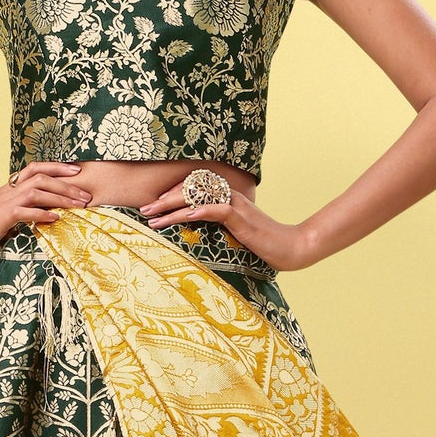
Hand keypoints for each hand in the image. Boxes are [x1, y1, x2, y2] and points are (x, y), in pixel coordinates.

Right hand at [0, 163, 90, 272]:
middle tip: (86, 193)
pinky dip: (42, 213)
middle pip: (40, 177)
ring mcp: (3, 203)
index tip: (77, 171)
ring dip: (61, 197)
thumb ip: (20, 211)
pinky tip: (56, 218)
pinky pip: (24, 212)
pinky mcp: (0, 218)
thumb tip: (42, 214)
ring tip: (79, 205)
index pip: (35, 168)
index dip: (57, 167)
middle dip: (67, 184)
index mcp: (7, 189)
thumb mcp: (3, 218)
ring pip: (36, 191)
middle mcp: (6, 191)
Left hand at [140, 182, 320, 271]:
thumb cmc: (263, 245)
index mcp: (227, 198)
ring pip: (200, 198)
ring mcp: (236, 206)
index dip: (171, 194)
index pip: (194, 188)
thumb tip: (195, 232)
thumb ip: (217, 228)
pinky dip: (201, 211)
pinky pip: (218, 210)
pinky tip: (185, 216)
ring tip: (154, 217)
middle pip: (192, 190)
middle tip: (144, 210)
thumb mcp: (235, 234)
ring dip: (174, 207)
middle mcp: (230, 196)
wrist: (290, 248)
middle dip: (165, 200)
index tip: (153, 206)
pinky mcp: (243, 218)